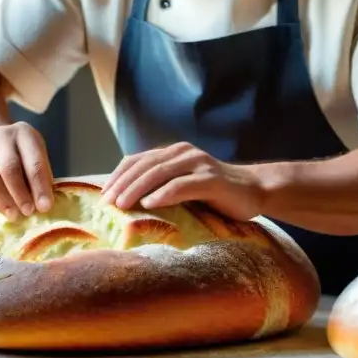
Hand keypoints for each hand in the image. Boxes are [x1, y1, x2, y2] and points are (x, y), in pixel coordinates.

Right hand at [0, 122, 53, 219]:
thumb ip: (41, 179)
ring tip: (15, 215)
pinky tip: (0, 208)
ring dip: (4, 202)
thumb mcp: (36, 160)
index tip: (45, 207)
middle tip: (28, 212)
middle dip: (20, 195)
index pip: (33, 161)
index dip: (40, 187)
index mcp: (23, 133)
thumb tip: (42, 206)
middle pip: (8, 169)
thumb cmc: (21, 158)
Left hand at [99, 142, 264, 220]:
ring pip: (160, 173)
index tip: (102, 195)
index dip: (117, 176)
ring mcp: (198, 164)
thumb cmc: (214, 194)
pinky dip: (164, 194)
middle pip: (144, 166)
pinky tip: (150, 205)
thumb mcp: (183, 187)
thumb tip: (125, 203)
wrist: (255, 191)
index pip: (136, 160)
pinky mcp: (212, 179)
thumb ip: (161, 187)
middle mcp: (183, 153)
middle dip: (122, 184)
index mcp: (172, 152)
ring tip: (121, 205)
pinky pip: (183, 185)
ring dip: (137, 189)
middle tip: (106, 203)